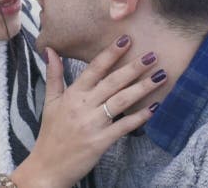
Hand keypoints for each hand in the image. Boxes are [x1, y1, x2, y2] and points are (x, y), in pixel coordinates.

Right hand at [11, 36, 165, 187]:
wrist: (47, 166)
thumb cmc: (51, 133)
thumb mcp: (50, 101)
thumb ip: (54, 74)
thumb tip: (50, 49)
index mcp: (72, 94)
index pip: (94, 69)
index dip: (110, 53)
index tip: (126, 39)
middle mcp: (83, 106)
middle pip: (112, 82)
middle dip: (133, 67)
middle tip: (152, 55)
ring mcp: (93, 124)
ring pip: (121, 101)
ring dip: (142, 88)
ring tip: (160, 76)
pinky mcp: (101, 141)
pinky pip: (124, 126)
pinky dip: (140, 117)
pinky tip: (154, 108)